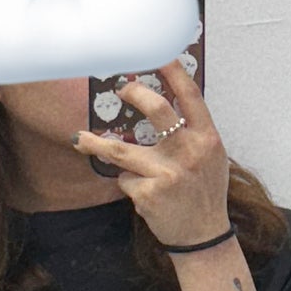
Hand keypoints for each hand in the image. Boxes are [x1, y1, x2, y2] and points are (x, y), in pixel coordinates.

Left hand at [71, 58, 233, 254]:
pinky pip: (124, 179)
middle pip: (156, 110)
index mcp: (207, 138)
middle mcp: (188, 151)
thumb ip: (192, 131)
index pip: (190, 94)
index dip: (172, 70)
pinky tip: (140, 192)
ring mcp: (168, 173)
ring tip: (80, 139)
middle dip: (134, 93)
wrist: (203, 236)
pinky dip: (127, 183)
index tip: (156, 53)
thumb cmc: (204, 194)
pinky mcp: (149, 193)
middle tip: (121, 88)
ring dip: (95, 144)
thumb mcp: (210, 158)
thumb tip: (166, 101)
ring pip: (120, 150)